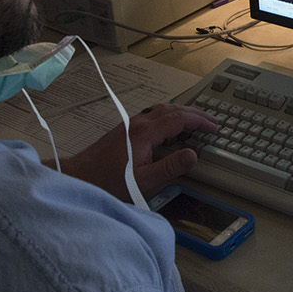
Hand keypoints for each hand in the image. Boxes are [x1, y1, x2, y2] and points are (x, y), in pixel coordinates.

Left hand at [61, 103, 217, 199]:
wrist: (78, 177)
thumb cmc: (108, 181)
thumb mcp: (143, 181)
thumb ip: (170, 168)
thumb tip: (193, 155)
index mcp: (145, 133)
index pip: (179, 119)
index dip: (199, 121)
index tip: (214, 127)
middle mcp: (138, 124)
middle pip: (172, 110)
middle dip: (195, 113)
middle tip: (212, 120)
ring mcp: (130, 125)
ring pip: (161, 110)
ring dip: (182, 112)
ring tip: (196, 120)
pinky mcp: (124, 130)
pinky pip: (152, 115)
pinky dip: (168, 116)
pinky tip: (169, 126)